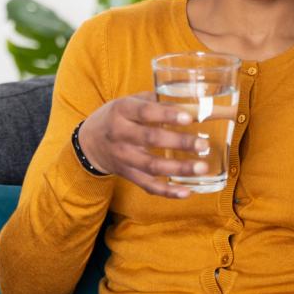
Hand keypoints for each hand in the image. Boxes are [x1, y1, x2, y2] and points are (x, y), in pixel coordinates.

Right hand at [77, 92, 207, 198]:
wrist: (89, 142)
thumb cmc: (118, 116)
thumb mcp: (131, 101)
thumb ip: (159, 101)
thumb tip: (196, 103)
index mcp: (122, 110)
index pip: (145, 112)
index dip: (166, 115)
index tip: (188, 118)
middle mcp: (120, 134)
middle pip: (151, 139)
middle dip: (179, 142)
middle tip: (203, 144)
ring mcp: (124, 157)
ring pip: (152, 166)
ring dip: (179, 168)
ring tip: (202, 167)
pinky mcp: (127, 174)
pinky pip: (148, 185)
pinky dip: (168, 191)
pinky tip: (187, 191)